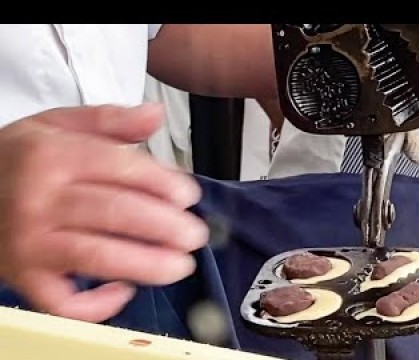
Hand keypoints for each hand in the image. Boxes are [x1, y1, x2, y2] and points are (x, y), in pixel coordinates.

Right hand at [0, 104, 207, 322]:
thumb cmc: (18, 160)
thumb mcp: (56, 125)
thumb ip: (108, 120)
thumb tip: (155, 115)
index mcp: (52, 156)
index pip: (118, 168)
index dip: (161, 183)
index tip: (189, 195)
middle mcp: (40, 199)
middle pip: (114, 213)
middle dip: (164, 226)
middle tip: (195, 236)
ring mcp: (30, 242)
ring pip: (96, 257)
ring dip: (146, 264)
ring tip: (180, 265)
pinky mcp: (23, 276)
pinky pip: (61, 301)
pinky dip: (95, 305)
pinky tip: (124, 291)